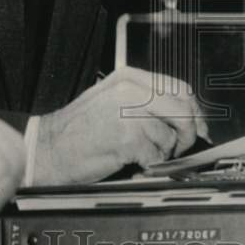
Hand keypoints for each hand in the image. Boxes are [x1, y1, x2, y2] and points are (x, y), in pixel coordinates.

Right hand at [33, 67, 204, 185]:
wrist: (46, 149)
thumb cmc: (77, 131)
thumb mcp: (111, 101)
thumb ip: (145, 102)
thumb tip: (184, 117)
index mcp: (129, 78)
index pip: (179, 89)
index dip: (194, 112)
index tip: (197, 128)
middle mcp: (131, 90)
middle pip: (183, 110)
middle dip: (187, 135)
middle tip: (177, 149)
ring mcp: (129, 112)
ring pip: (170, 136)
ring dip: (162, 154)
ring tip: (143, 156)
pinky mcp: (128, 138)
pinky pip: (156, 156)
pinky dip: (150, 166)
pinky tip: (134, 164)